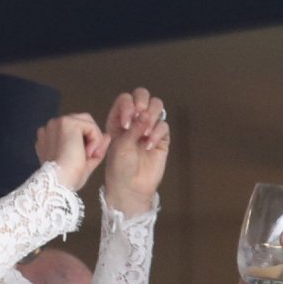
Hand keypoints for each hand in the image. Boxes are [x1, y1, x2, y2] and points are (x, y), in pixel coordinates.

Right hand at [36, 114, 110, 191]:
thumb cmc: (67, 179)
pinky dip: (95, 141)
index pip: (74, 130)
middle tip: (89, 158)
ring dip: (94, 140)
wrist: (59, 182)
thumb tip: (107, 135)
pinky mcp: (67, 123)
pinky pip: (91, 127)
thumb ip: (95, 147)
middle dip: (91, 138)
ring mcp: (58, 123)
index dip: (86, 143)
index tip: (84, 160)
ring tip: (88, 156)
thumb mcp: (85, 162)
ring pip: (88, 122)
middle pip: (81, 122)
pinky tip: (87, 153)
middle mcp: (51, 127)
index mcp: (49, 136)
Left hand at [104, 88, 169, 215]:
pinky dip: (157, 133)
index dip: (128, 105)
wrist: (130, 187)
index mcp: (118, 118)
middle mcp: (134, 120)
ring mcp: (148, 127)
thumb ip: (133, 128)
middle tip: (140, 115)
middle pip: (143, 96)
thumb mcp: (121, 145)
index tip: (126, 123)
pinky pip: (164, 126)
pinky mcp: (161, 138)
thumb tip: (146, 114)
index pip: (126, 99)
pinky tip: (148, 146)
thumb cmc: (119, 166)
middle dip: (143, 103)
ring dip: (152, 116)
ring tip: (144, 134)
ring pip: (156, 107)